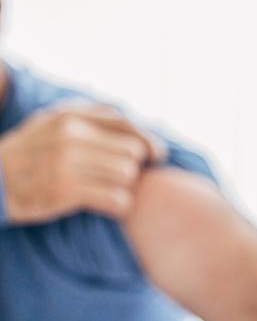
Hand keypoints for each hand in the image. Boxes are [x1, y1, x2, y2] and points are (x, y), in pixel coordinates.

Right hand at [0, 102, 164, 222]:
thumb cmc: (34, 149)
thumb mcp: (56, 121)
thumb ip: (94, 118)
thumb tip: (139, 130)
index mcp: (72, 116)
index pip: (127, 126)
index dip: (149, 142)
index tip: (157, 154)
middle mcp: (72, 135)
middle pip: (132, 152)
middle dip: (131, 166)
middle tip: (119, 175)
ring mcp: (68, 163)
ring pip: (127, 175)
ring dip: (125, 186)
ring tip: (109, 188)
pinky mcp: (67, 191)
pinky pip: (118, 199)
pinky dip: (121, 205)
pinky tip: (111, 205)